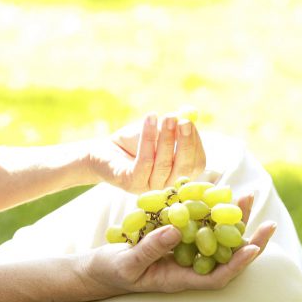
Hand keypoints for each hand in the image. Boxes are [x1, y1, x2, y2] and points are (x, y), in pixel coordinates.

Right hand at [83, 193, 273, 294]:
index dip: (238, 264)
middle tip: (268, 221)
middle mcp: (187, 266)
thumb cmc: (111, 272)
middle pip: (224, 255)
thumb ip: (151, 249)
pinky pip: (199, 223)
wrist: (97, 268)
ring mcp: (183, 251)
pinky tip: (215, 189)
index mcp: (180, 279)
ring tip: (246, 194)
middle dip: (247, 238)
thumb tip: (177, 231)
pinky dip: (209, 207)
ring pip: (215, 236)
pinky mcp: (175, 236)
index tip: (254, 249)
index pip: (217, 277)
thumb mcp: (128, 263)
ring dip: (232, 217)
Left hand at [88, 114, 206, 193]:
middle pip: (184, 169)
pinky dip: (148, 139)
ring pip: (163, 164)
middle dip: (185, 143)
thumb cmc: (134, 142)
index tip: (189, 122)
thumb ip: (173, 126)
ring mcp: (148, 187)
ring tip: (167, 117)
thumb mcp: (157, 132)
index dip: (195, 143)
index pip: (196, 164)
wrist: (105, 151)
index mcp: (177, 174)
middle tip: (184, 121)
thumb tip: (188, 115)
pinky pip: (144, 162)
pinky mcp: (130, 183)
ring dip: (166, 138)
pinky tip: (149, 120)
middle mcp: (165, 185)